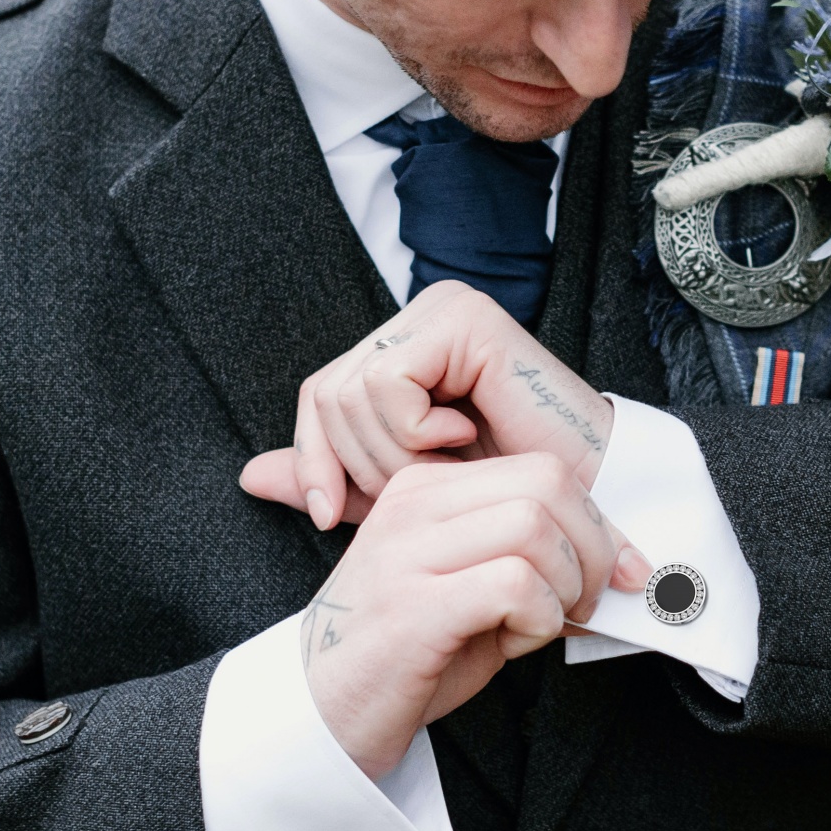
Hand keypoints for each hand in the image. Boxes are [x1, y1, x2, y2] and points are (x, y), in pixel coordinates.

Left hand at [241, 281, 615, 530]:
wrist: (580, 505)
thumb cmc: (502, 498)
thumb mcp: (396, 492)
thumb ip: (331, 477)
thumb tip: (250, 476)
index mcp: (401, 350)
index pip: (318, 398)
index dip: (312, 461)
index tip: (328, 520)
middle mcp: (417, 319)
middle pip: (326, 395)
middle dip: (364, 466)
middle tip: (424, 484)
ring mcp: (440, 310)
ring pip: (350, 392)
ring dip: (395, 455)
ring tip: (450, 463)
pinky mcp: (461, 319)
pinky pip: (387, 382)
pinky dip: (415, 431)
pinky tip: (463, 436)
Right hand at [296, 454, 649, 779]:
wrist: (326, 712)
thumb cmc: (407, 653)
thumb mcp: (467, 584)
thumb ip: (525, 557)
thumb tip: (620, 560)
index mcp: (424, 489)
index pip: (540, 469)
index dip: (598, 522)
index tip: (622, 571)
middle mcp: (412, 507)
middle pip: (546, 485)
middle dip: (594, 547)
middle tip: (587, 600)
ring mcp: (407, 554)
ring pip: (533, 527)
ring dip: (564, 586)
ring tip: (537, 624)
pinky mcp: (413, 608)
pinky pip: (514, 584)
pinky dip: (538, 619)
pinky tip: (513, 643)